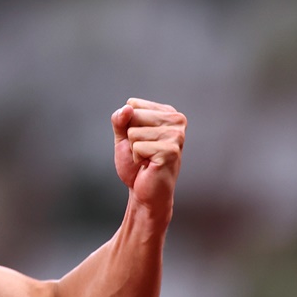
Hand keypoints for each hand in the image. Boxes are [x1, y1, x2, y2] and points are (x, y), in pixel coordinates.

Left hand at [112, 98, 185, 212]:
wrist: (144, 192)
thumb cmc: (136, 164)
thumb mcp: (123, 136)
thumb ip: (120, 119)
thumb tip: (127, 108)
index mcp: (167, 112)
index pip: (132, 104)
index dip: (128, 124)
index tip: (140, 139)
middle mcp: (176, 120)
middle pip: (133, 115)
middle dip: (130, 136)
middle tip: (143, 151)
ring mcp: (176, 135)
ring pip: (134, 132)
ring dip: (134, 149)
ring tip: (147, 158)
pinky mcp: (171, 150)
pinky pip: (137, 147)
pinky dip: (137, 158)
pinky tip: (149, 165)